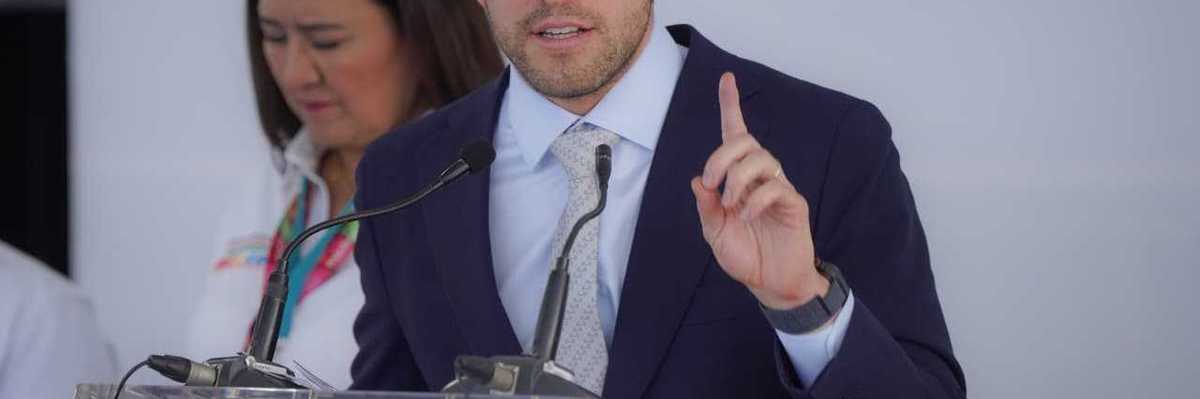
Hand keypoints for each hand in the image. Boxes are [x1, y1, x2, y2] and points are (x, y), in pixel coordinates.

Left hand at [690, 72, 828, 309]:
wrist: (770, 284)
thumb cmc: (745, 255)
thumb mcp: (714, 232)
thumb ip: (706, 207)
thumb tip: (698, 180)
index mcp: (737, 179)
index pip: (734, 135)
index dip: (730, 105)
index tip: (727, 78)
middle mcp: (759, 177)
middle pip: (746, 142)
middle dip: (722, 156)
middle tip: (712, 183)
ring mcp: (778, 188)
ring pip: (761, 159)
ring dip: (738, 178)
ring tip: (732, 205)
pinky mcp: (793, 204)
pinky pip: (776, 187)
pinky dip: (756, 199)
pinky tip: (748, 215)